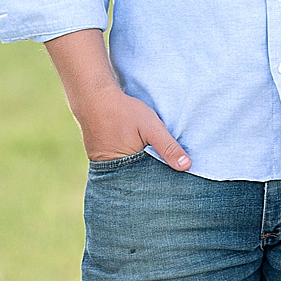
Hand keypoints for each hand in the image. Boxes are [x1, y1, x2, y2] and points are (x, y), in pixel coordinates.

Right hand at [76, 87, 191, 171]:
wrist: (94, 97)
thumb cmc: (124, 112)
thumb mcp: (151, 128)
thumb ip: (168, 147)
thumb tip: (186, 166)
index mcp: (121, 168)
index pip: (145, 183)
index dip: (159, 181)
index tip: (175, 182)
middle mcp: (108, 170)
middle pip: (136, 179)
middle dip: (151, 177)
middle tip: (169, 176)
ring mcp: (101, 163)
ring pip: (128, 171)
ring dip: (141, 168)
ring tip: (156, 165)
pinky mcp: (98, 155)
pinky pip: (119, 163)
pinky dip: (131, 161)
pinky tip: (140, 155)